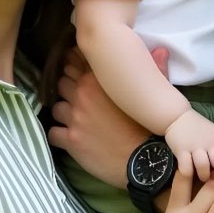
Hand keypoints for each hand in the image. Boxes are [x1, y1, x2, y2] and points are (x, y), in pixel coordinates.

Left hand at [47, 47, 154, 186]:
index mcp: (99, 79)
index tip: (82, 70)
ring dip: (64, 111)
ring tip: (76, 118)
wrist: (146, 162)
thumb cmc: (152, 127)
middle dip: (68, 86)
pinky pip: (53, 133)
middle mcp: (82, 95)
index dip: (76, 64)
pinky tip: (69, 137)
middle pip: (62, 81)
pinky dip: (59, 135)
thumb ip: (155, 68)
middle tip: (80, 96)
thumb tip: (160, 49)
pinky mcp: (70, 140)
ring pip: (56, 106)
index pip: (75, 59)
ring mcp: (74, 118)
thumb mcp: (157, 93)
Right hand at [165, 110, 213, 181]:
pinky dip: (188, 173)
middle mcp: (210, 142)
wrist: (178, 117)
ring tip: (203, 176)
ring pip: (203, 167)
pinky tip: (189, 172)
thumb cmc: (201, 130)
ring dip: (204, 176)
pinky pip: (186, 168)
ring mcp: (195, 146)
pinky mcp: (181, 150)